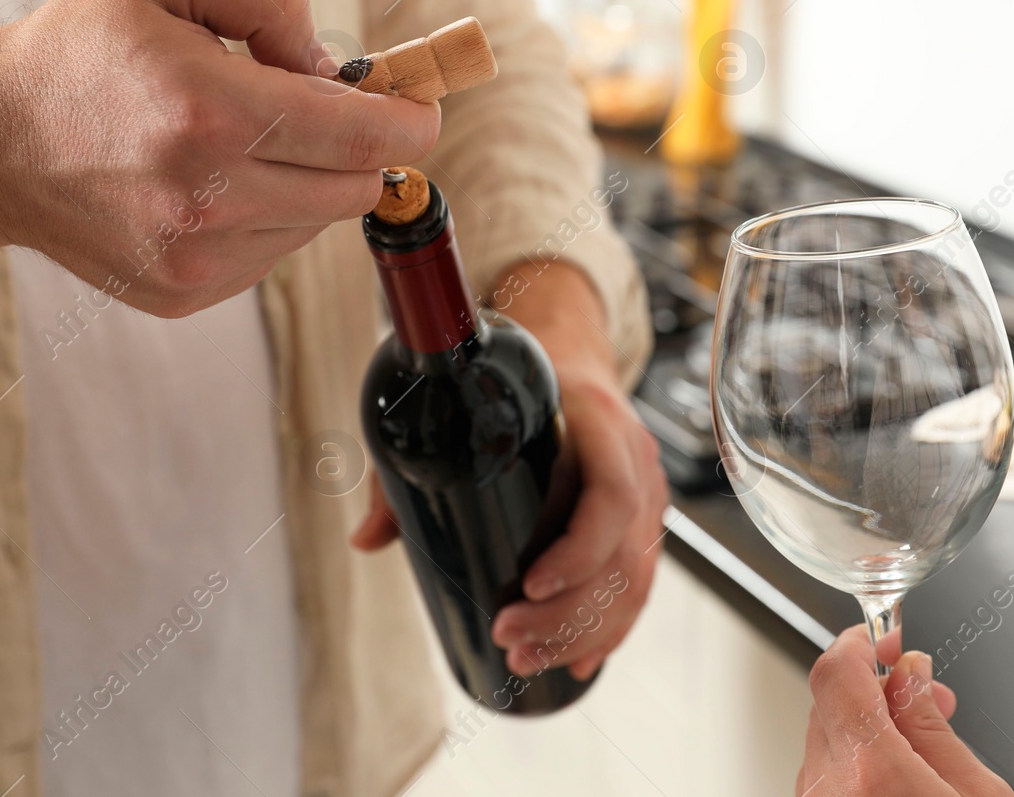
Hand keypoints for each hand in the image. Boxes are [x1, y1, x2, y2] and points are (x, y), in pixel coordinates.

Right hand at [0, 0, 440, 313]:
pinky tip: (213, 181)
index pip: (365, 137)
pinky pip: (274, 255)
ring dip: (309, 179)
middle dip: (361, 145)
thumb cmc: (84, 46)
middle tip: (330, 108)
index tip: (419, 105)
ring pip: (318, 223)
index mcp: (211, 113)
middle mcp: (207, 199)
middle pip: (355, 186)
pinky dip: (268, 215)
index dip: (412, 120)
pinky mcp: (184, 294)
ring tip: (241, 137)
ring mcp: (195, 258)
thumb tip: (337, 70)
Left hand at [352, 261, 668, 680]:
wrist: (567, 353)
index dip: (579, 549)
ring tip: (525, 658)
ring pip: (634, 579)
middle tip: (508, 636)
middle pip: (622, 554)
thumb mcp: (457, 406)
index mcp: (599, 422)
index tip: (531, 584)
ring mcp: (647, 495)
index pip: (611, 494)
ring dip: (583, 630)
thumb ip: (408, 465)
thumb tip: (366, 540)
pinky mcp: (643, 523)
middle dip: (568, 611)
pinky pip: (639, 584)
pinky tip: (575, 660)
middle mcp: (635, 461)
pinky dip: (609, 629)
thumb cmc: (513, 380)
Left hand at [797, 624, 1012, 796]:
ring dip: (869, 726)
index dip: (861, 643)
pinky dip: (858, 760)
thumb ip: (935, 728)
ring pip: (827, 738)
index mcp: (871, 772)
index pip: (837, 673)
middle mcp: (828, 790)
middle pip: (831, 702)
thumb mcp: (977, 794)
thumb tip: (910, 672)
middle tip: (929, 697)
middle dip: (879, 688)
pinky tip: (899, 775)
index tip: (890, 639)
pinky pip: (826, 774)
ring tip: (923, 745)